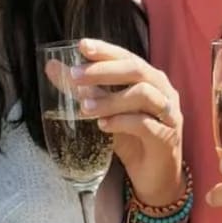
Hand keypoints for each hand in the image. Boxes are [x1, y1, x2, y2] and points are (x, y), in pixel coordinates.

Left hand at [69, 39, 184, 207]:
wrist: (154, 177)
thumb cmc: (131, 139)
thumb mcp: (104, 113)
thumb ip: (83, 90)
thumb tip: (52, 67)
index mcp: (149, 79)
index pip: (127, 57)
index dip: (106, 50)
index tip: (82, 45)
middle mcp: (162, 91)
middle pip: (136, 70)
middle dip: (104, 71)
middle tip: (75, 76)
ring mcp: (168, 113)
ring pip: (142, 95)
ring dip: (110, 99)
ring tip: (84, 107)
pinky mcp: (167, 137)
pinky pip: (145, 124)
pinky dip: (122, 122)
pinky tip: (103, 126)